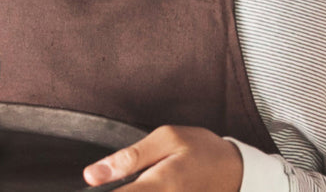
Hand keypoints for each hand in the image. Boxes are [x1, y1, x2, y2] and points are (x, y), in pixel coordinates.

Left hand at [83, 125, 242, 190]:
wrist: (239, 172)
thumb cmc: (201, 150)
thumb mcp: (165, 139)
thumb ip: (128, 158)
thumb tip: (92, 175)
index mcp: (161, 185)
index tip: (86, 189)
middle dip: (115, 191)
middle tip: (103, 182)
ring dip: (127, 190)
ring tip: (125, 180)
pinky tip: (137, 184)